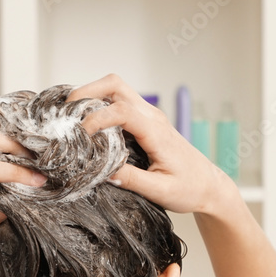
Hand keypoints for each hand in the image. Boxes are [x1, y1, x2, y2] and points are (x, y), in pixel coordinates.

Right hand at [66, 74, 238, 215]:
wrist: (208, 185)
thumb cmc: (189, 189)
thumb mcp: (160, 192)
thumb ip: (132, 180)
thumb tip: (103, 171)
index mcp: (156, 132)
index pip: (122, 111)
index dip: (97, 118)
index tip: (81, 135)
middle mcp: (152, 117)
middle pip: (116, 85)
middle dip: (87, 91)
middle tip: (66, 110)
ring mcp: (149, 116)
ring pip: (116, 89)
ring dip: (91, 94)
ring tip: (71, 115)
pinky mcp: (145, 121)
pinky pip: (119, 102)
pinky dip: (98, 104)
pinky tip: (86, 122)